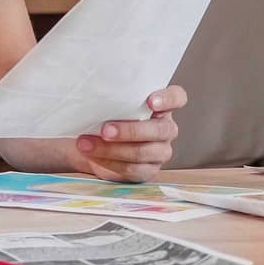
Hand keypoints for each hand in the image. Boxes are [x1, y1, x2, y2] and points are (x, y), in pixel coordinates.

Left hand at [72, 87, 187, 183]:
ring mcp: (160, 151)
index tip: (150, 102)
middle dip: (130, 130)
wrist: (95, 143)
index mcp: (162, 106)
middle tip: (105, 130)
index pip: (177, 98)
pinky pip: (132, 169)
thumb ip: (114, 98)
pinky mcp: (148, 170)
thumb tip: (94, 94)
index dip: (167, 99)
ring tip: (86, 144)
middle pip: (160, 130)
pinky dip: (108, 162)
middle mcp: (166, 128)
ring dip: (111, 149)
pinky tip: (92, 155)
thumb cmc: (106, 116)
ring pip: (142, 152)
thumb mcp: (112, 104)